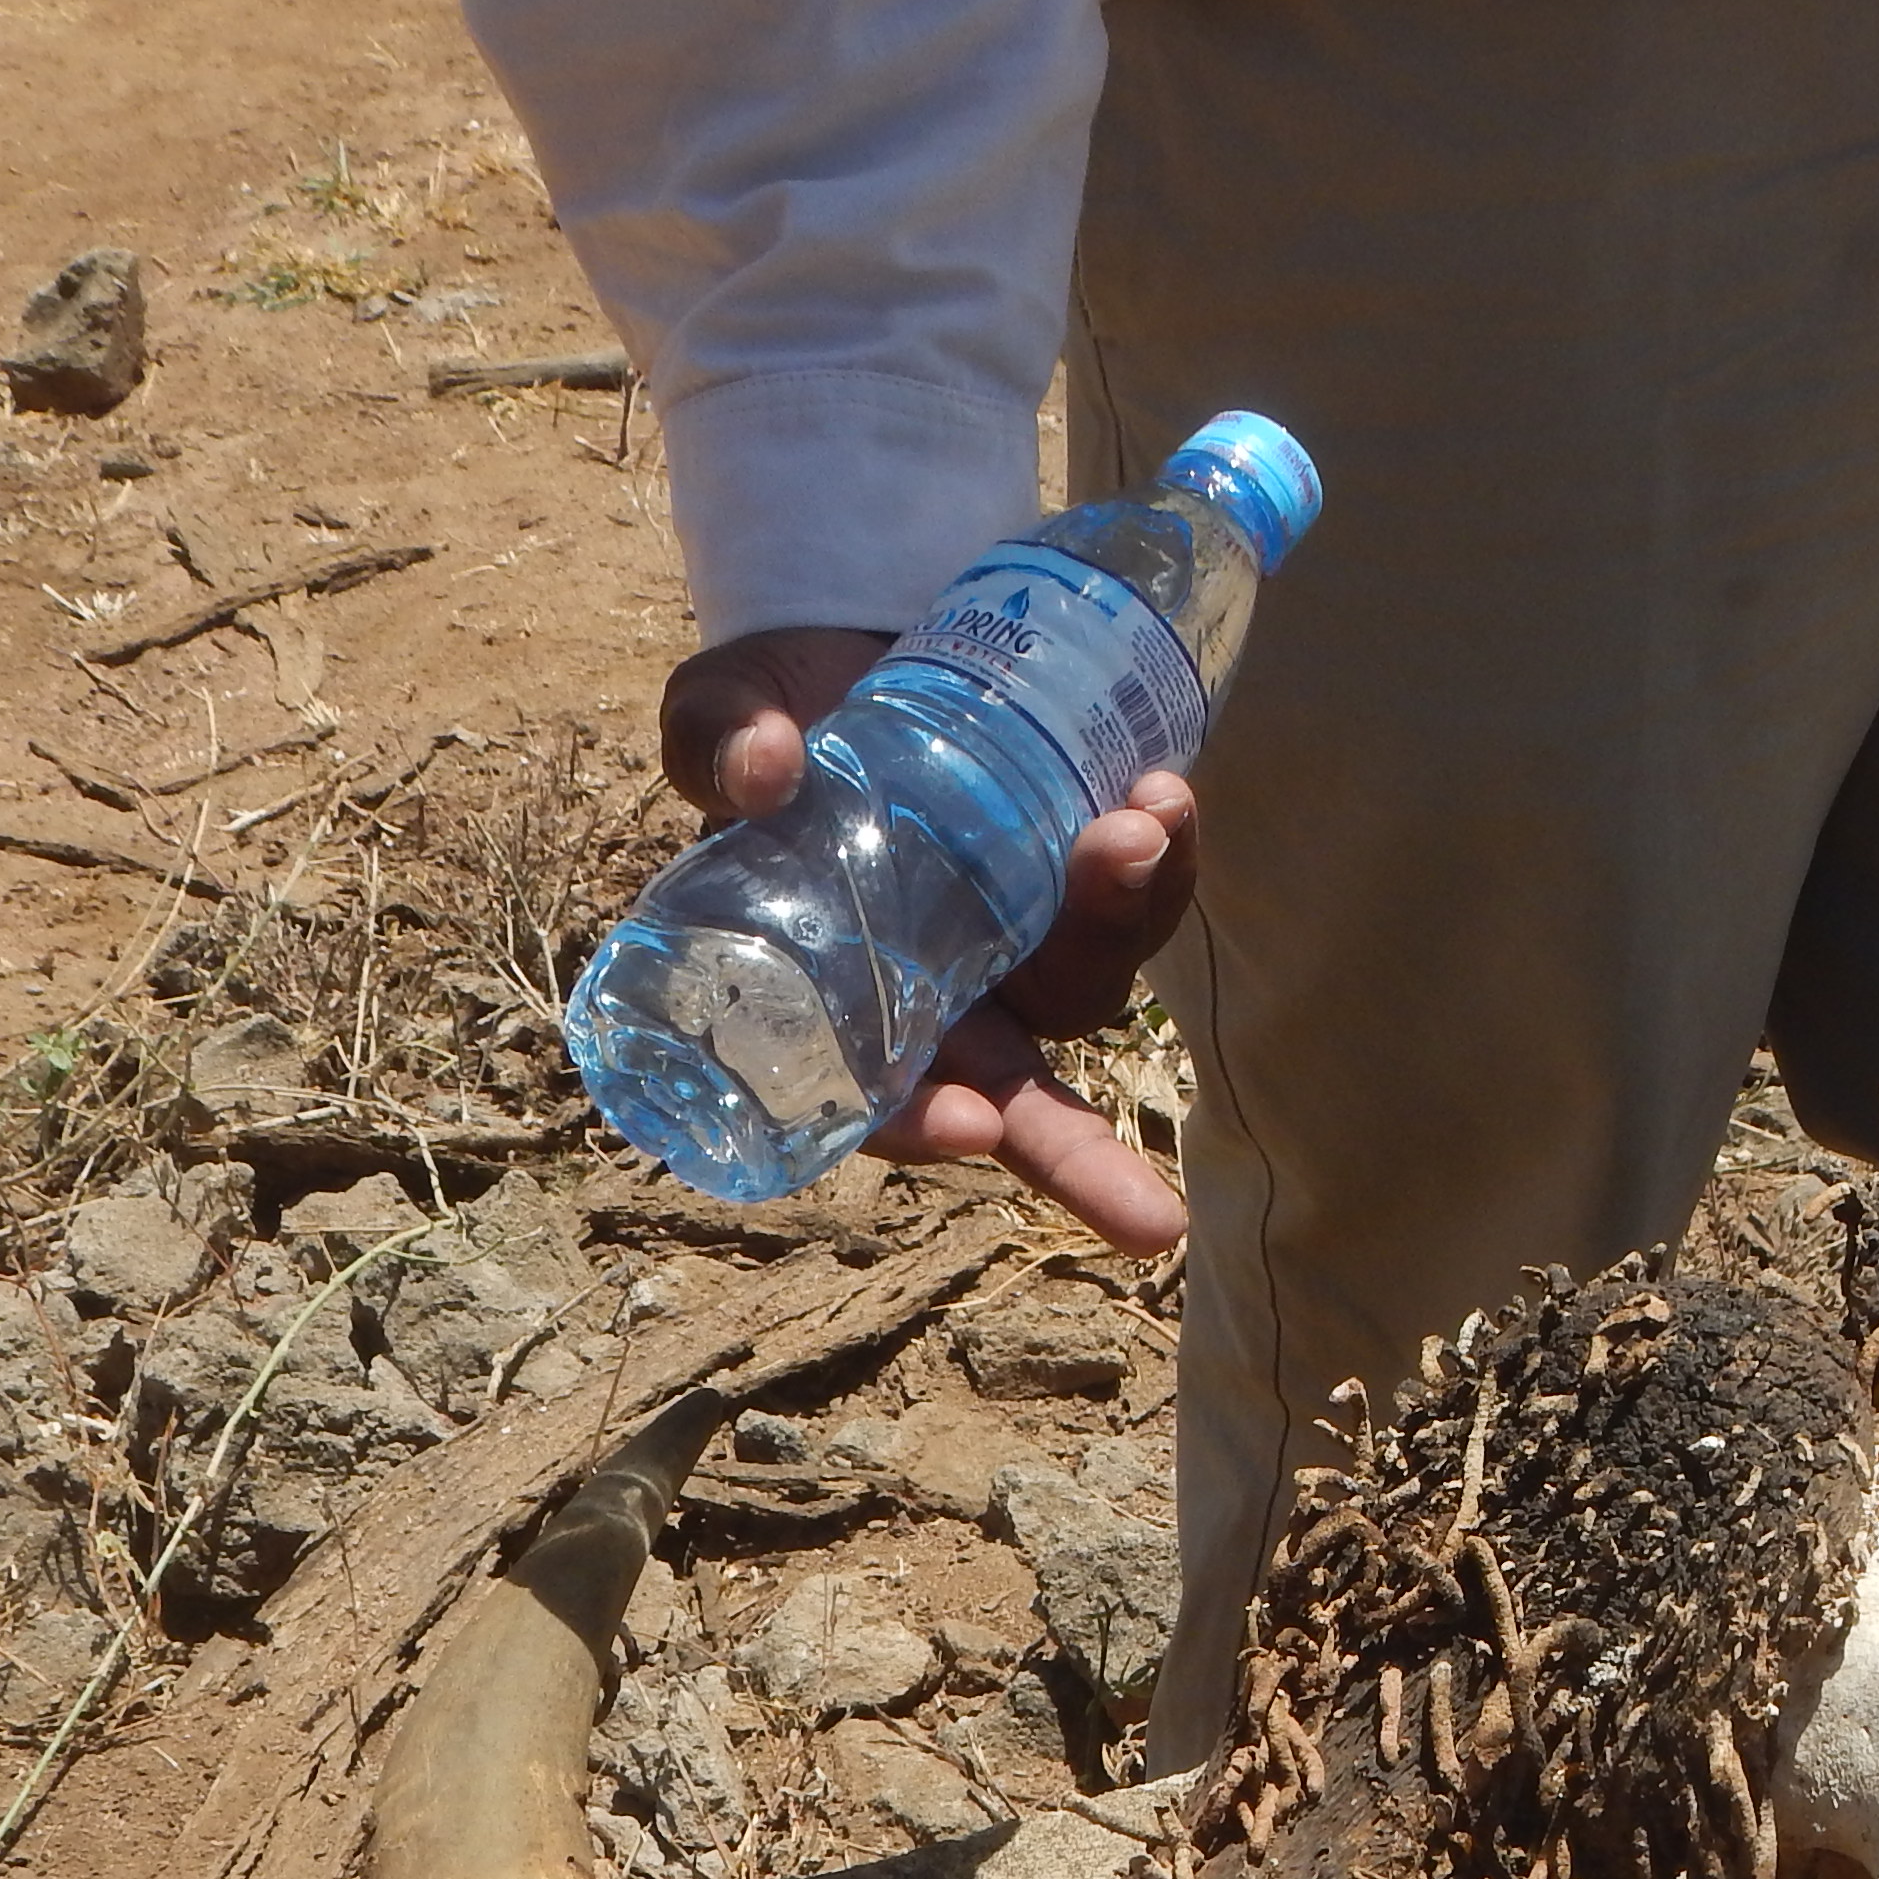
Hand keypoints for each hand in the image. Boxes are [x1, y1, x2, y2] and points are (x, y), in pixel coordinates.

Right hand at [658, 627, 1195, 1254]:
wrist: (856, 653)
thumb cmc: (768, 722)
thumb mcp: (716, 721)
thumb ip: (719, 742)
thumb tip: (764, 769)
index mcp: (839, 1003)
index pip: (878, 1105)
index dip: (921, 1128)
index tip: (973, 1125)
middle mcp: (942, 997)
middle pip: (1018, 1108)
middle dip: (1086, 1162)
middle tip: (1154, 1225)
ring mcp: (1018, 938)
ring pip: (1086, 981)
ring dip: (1125, 921)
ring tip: (1141, 827)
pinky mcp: (1078, 869)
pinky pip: (1136, 896)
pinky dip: (1162, 858)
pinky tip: (1163, 793)